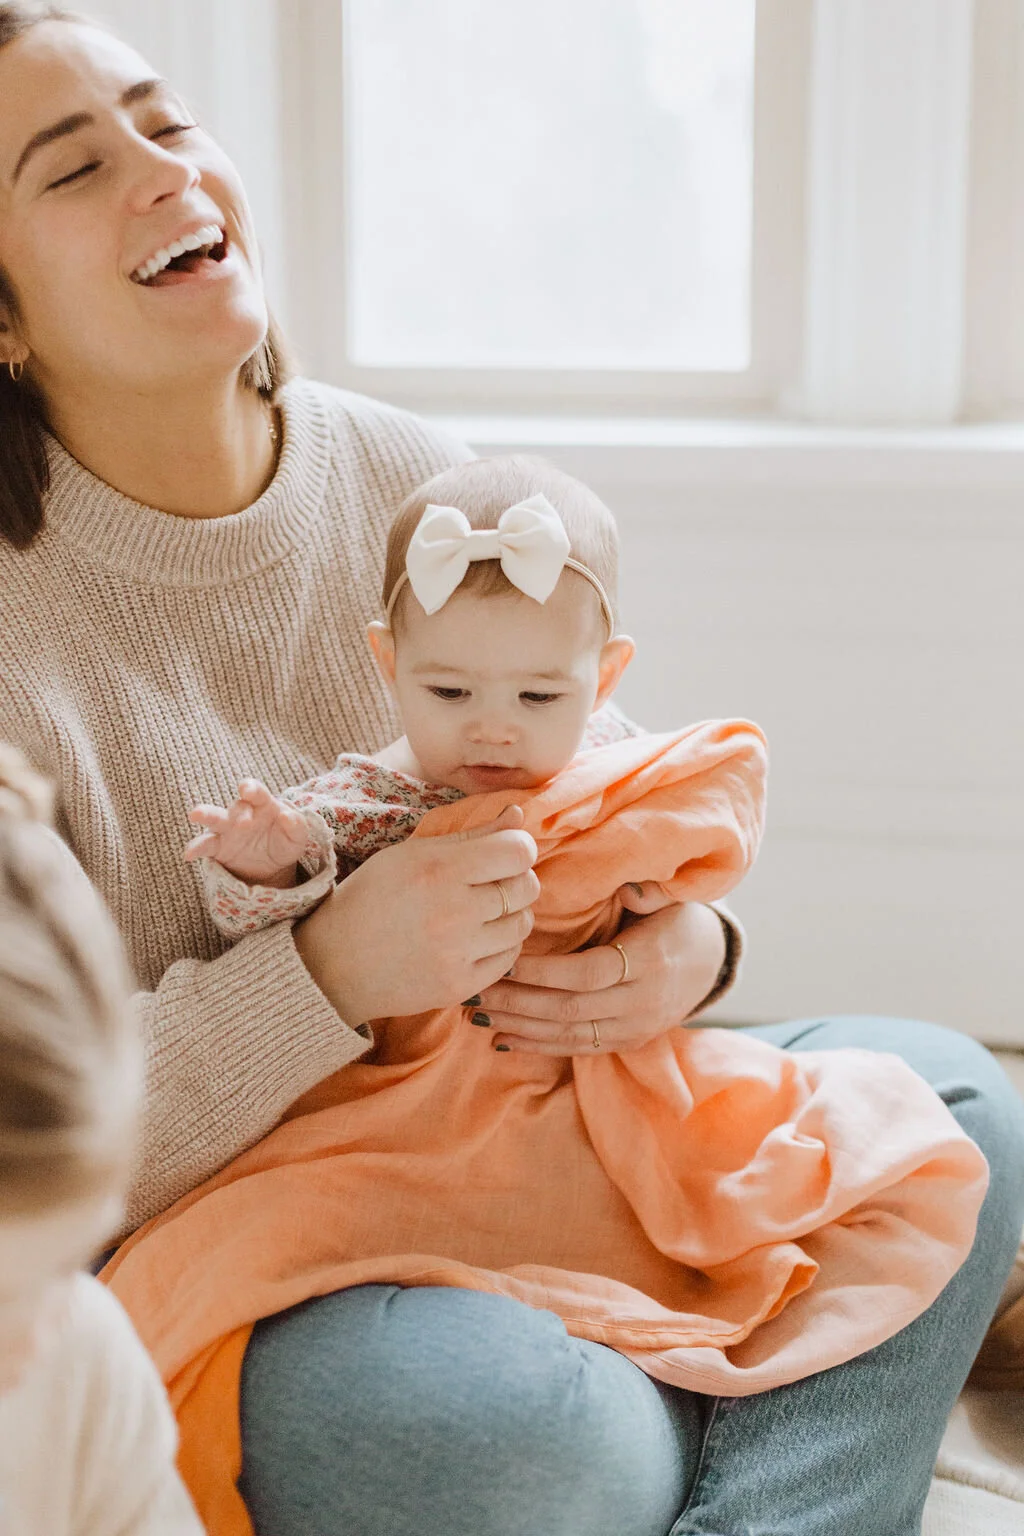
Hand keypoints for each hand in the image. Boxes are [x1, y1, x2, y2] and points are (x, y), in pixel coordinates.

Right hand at [184, 779, 308, 884]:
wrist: (273, 867)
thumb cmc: (285, 843)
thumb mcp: (298, 838)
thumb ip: (297, 826)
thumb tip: (287, 816)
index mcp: (263, 805)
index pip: (257, 792)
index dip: (251, 788)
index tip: (247, 790)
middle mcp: (242, 813)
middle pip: (236, 806)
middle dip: (238, 811)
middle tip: (243, 823)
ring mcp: (227, 829)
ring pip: (214, 818)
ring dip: (205, 814)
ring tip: (195, 814)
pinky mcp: (217, 847)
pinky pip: (204, 844)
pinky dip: (195, 847)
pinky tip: (189, 854)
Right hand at [293, 804, 539, 1025]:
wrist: (332, 964)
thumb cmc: (370, 899)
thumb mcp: (411, 854)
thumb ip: (470, 835)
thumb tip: (518, 815)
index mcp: (438, 870)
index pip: (518, 851)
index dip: (518, 847)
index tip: (505, 852)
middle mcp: (453, 912)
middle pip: (527, 886)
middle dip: (516, 879)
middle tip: (492, 882)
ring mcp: (458, 953)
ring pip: (523, 924)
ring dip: (510, 914)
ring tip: (482, 911)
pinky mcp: (460, 985)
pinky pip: (510, 958)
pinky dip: (501, 945)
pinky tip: (476, 938)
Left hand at [476, 894, 726, 1054]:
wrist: (709, 961)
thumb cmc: (675, 917)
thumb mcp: (670, 897)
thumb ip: (647, 890)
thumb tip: (626, 887)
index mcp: (651, 960)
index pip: (589, 972)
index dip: (544, 972)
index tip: (505, 959)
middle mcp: (643, 1001)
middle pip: (571, 1009)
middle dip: (518, 1003)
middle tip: (474, 990)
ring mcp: (635, 1027)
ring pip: (569, 1035)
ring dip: (519, 1027)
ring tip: (477, 1014)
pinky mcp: (626, 1042)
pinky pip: (577, 1049)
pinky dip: (537, 1046)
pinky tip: (502, 1039)